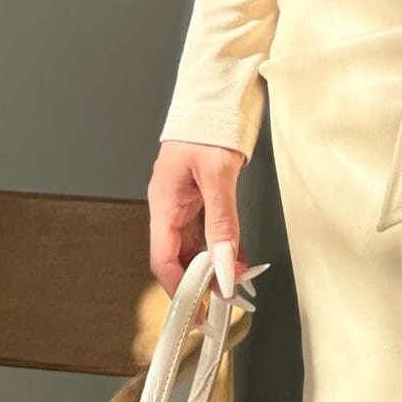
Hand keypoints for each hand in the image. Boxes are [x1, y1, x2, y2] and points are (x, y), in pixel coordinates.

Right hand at [148, 139, 252, 303]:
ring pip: (195, 244)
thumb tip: (225, 265)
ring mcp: (186, 199)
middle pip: (179, 255)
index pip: (163, 259)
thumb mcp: (217, 174)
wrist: (218, 91)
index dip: (180, 288)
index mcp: (163, 202)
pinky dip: (223, 245)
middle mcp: (171, 205)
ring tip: (235, 283)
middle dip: (200, 281)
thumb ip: (222, 222)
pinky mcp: (202, 194)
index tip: (201, 310)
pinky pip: (209, 228)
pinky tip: (238, 257)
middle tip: (224, 303)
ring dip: (214, 265)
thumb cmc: (208, 123)